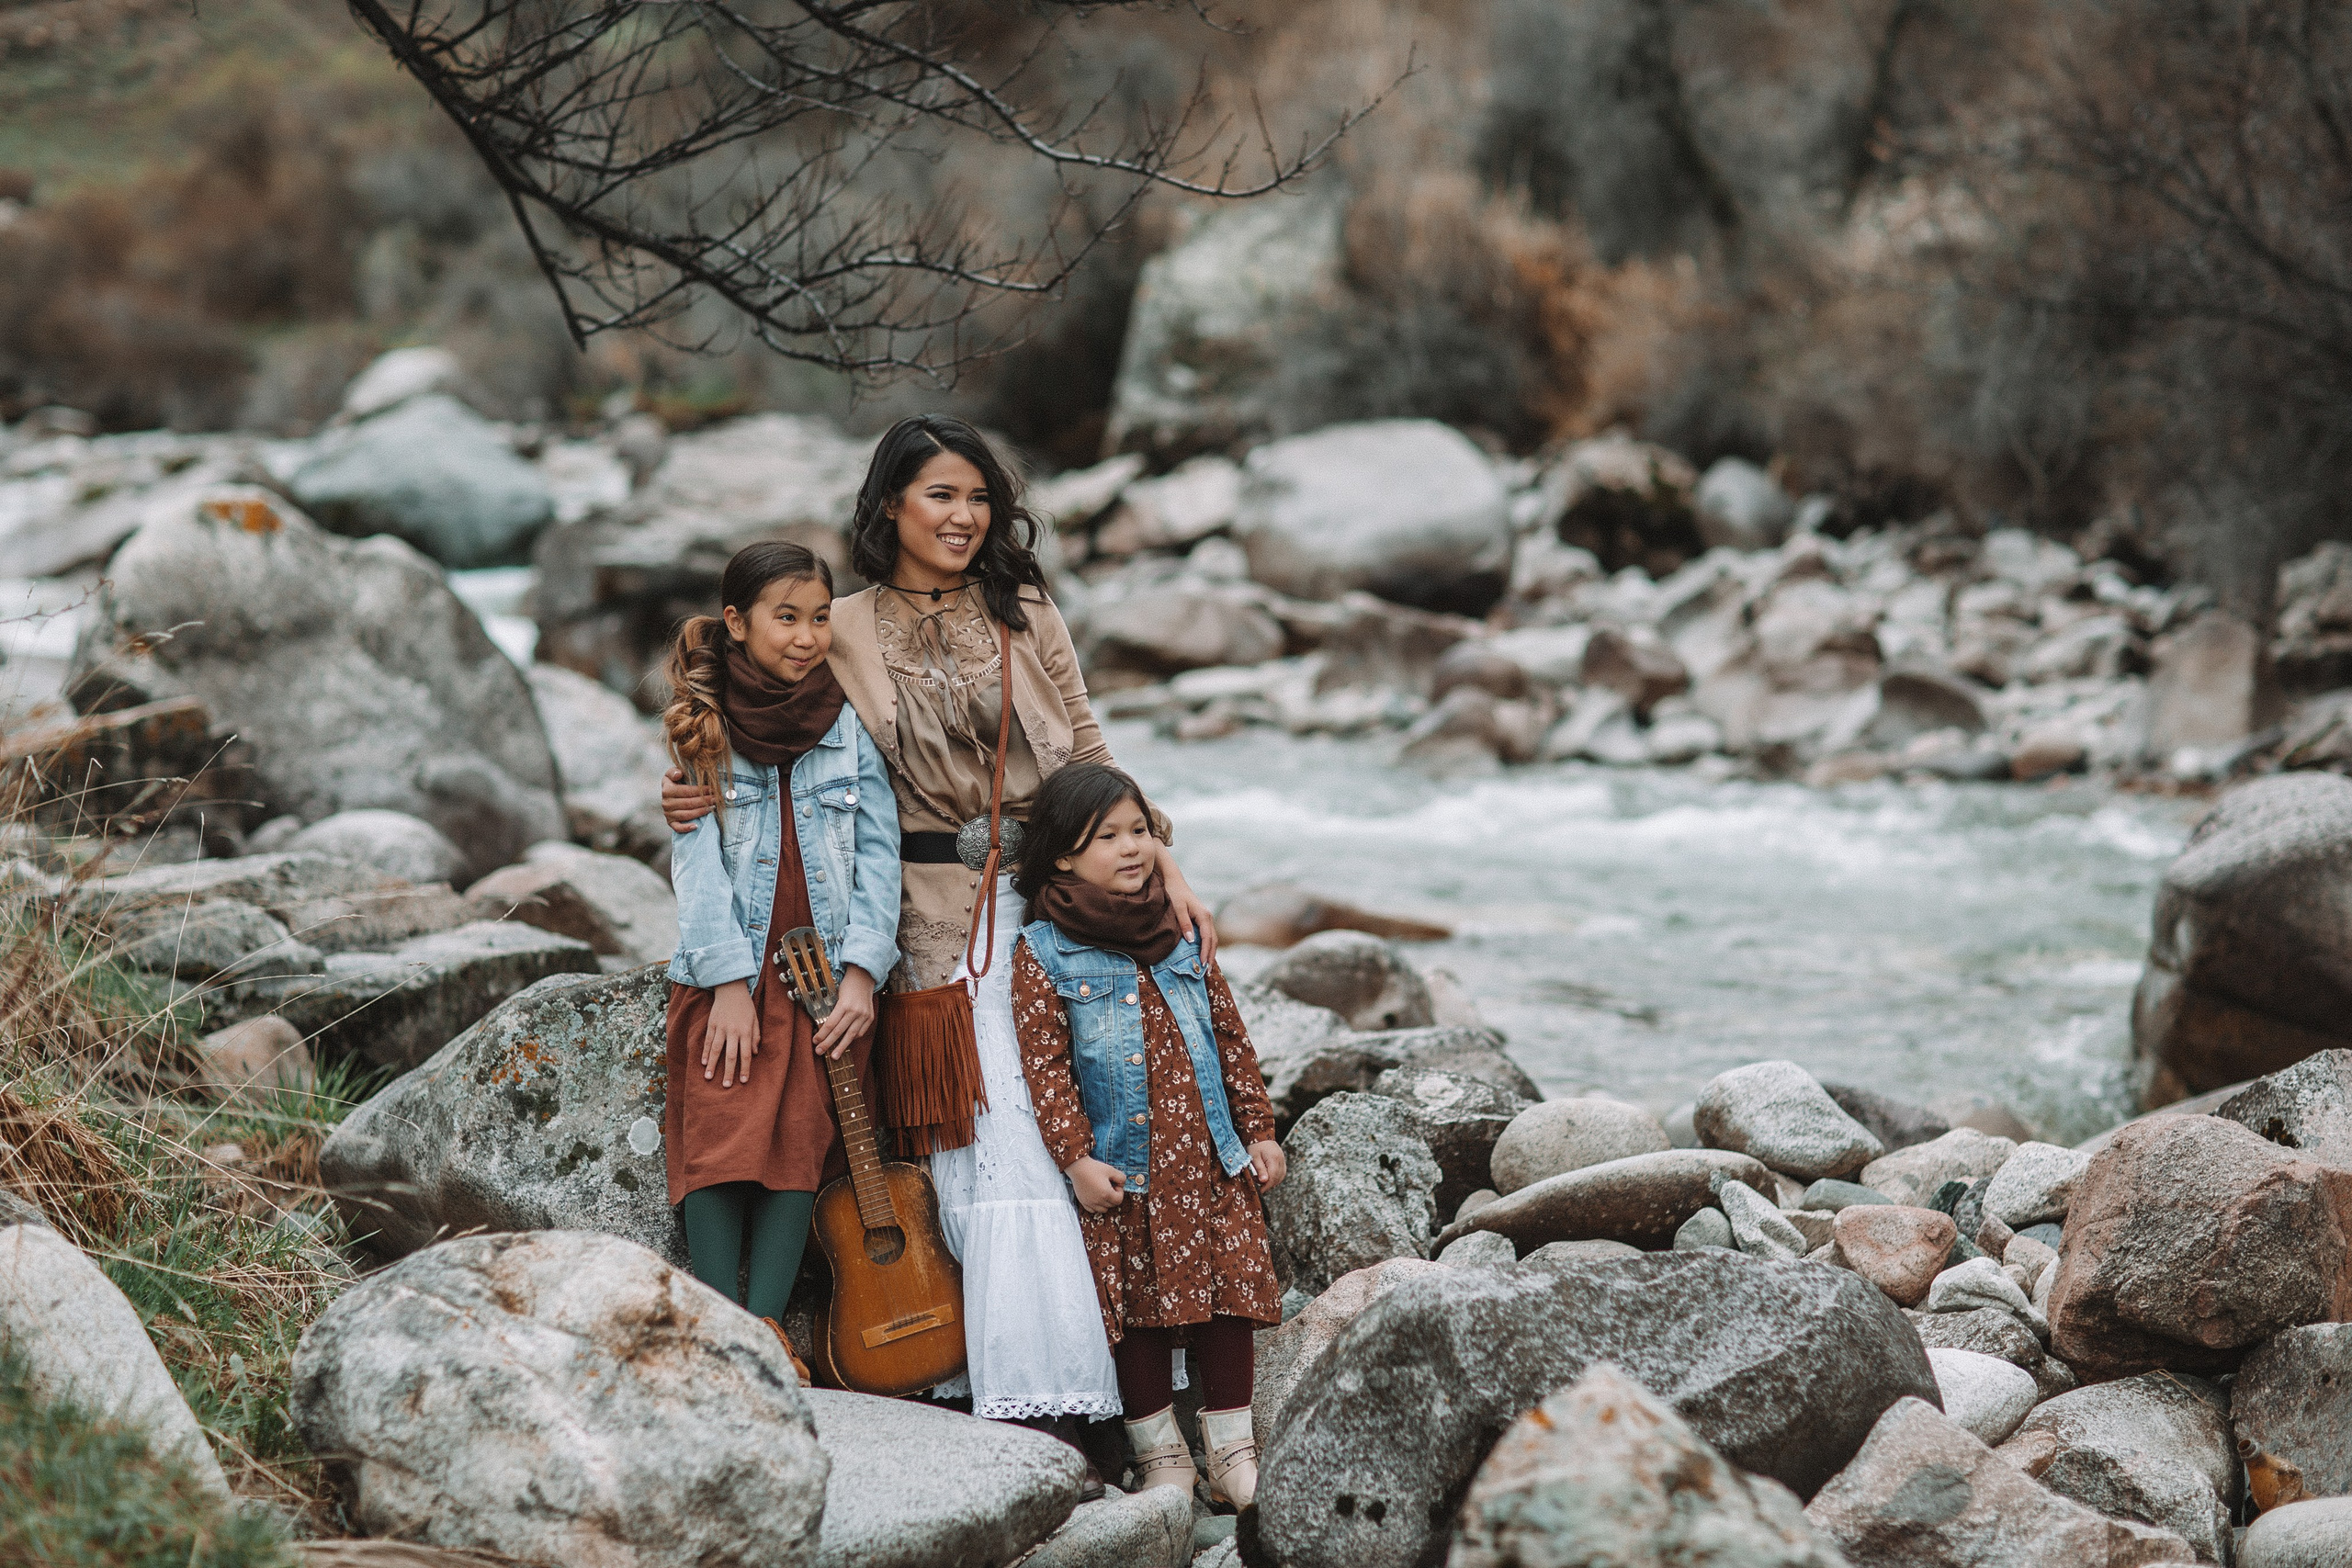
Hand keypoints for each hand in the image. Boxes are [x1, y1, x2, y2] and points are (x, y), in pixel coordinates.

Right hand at [663, 767, 718, 832]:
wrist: (669, 793)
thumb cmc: (675, 781)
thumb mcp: (672, 773)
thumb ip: (674, 771)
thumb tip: (679, 774)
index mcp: (667, 790)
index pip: (686, 791)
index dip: (700, 790)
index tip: (712, 788)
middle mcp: (666, 803)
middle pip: (688, 803)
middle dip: (704, 801)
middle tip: (716, 798)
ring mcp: (668, 814)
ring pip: (686, 815)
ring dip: (701, 812)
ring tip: (712, 807)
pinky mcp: (670, 822)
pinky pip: (678, 827)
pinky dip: (686, 828)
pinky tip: (697, 826)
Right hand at [703, 981, 758, 1086]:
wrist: (731, 989)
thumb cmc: (745, 1006)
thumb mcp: (755, 1019)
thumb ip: (755, 1036)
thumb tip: (754, 1053)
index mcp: (745, 1031)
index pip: (746, 1054)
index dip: (745, 1068)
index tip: (743, 1081)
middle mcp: (733, 1031)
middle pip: (730, 1055)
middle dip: (728, 1072)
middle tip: (726, 1086)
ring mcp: (721, 1028)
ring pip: (716, 1050)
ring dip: (713, 1065)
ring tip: (709, 1078)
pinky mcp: (711, 1024)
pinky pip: (708, 1041)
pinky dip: (706, 1052)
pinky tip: (704, 1063)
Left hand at [814, 966, 875, 1058]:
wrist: (864, 977)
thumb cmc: (847, 985)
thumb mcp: (836, 996)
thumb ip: (833, 1012)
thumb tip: (824, 1028)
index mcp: (844, 1005)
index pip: (831, 1024)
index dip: (822, 1034)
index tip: (815, 1041)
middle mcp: (855, 1011)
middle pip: (839, 1032)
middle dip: (828, 1043)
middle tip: (819, 1052)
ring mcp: (864, 1015)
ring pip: (851, 1035)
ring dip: (841, 1047)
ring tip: (834, 1056)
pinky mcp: (870, 1017)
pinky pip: (860, 1032)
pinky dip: (853, 1038)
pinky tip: (846, 1042)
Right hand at [1065, 1156, 1126, 1213]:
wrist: (1078, 1167)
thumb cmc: (1094, 1168)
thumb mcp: (1111, 1170)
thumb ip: (1121, 1178)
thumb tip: (1122, 1184)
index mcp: (1106, 1194)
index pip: (1119, 1200)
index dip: (1120, 1192)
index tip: (1115, 1184)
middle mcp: (1098, 1201)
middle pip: (1112, 1205)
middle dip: (1113, 1196)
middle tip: (1109, 1185)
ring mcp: (1090, 1203)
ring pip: (1103, 1210)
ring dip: (1106, 1203)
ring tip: (1102, 1191)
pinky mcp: (1083, 1202)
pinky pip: (1093, 1210)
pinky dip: (1096, 1206)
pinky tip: (1095, 1196)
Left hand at [1158, 844, 1217, 963]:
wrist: (1173, 879)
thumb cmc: (1174, 893)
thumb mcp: (1177, 908)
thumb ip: (1184, 924)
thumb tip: (1191, 941)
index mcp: (1203, 915)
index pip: (1207, 938)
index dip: (1205, 953)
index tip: (1202, 965)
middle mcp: (1207, 917)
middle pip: (1212, 940)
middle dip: (1210, 956)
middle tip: (1206, 973)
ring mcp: (1205, 918)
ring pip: (1211, 939)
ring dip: (1210, 953)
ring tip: (1206, 967)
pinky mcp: (1200, 919)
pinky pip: (1206, 935)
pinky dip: (1206, 946)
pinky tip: (1203, 954)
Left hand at [1248, 1139, 1285, 1191]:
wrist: (1259, 1133)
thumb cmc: (1254, 1145)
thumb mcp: (1254, 1157)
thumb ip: (1260, 1169)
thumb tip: (1264, 1181)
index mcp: (1274, 1159)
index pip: (1273, 1177)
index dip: (1267, 1186)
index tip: (1260, 1191)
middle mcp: (1281, 1159)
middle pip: (1278, 1177)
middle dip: (1268, 1184)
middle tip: (1256, 1182)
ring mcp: (1282, 1159)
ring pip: (1281, 1176)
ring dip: (1272, 1181)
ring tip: (1260, 1178)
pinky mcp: (1281, 1159)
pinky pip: (1281, 1171)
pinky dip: (1275, 1176)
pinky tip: (1266, 1175)